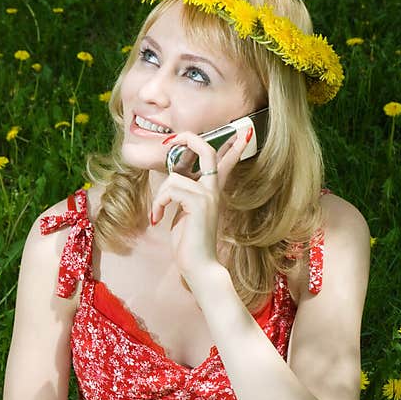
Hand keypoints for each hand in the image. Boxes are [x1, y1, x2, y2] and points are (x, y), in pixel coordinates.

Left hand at [149, 127, 252, 285]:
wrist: (198, 266)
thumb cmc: (189, 243)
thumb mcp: (184, 212)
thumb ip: (183, 194)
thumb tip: (174, 179)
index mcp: (212, 191)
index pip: (226, 163)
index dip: (234, 147)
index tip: (242, 133)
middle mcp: (213, 190)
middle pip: (206, 151)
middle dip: (188, 139)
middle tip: (172, 140)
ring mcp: (208, 196)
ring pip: (174, 178)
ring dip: (159, 197)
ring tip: (158, 214)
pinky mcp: (199, 204)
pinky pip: (171, 189)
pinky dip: (159, 203)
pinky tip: (158, 218)